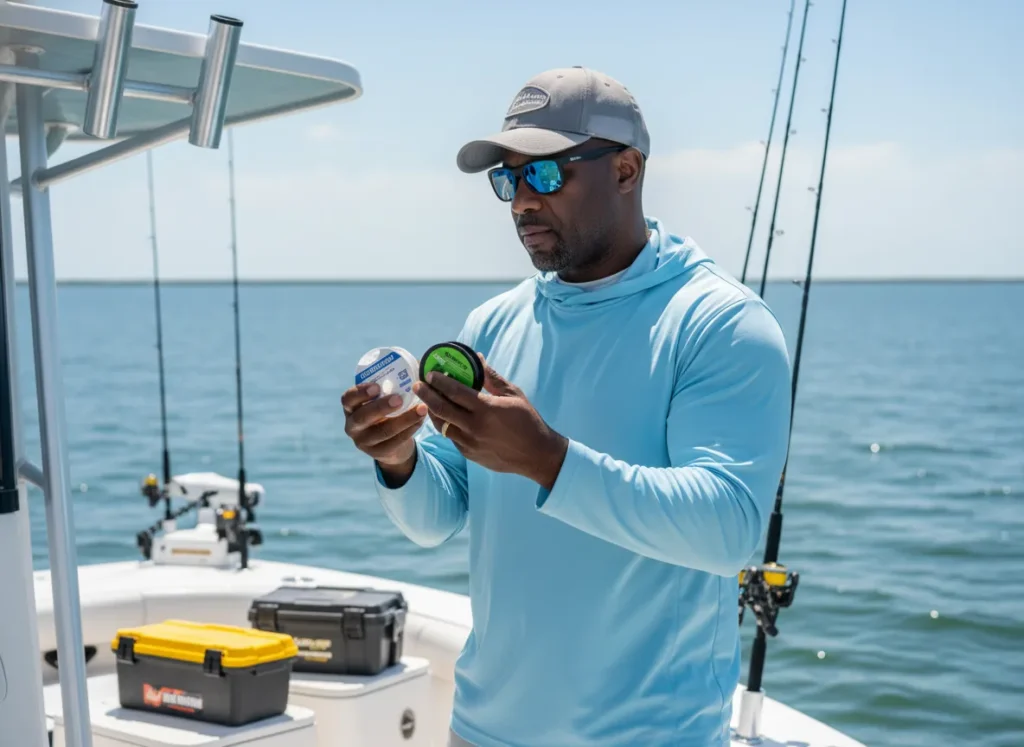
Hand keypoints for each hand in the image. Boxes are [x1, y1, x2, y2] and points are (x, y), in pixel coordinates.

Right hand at [341, 382, 427, 483]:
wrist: (392, 444)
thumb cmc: (388, 412)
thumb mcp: (384, 399)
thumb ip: (393, 383)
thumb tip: (419, 363)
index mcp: (351, 408)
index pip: (347, 399)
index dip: (360, 392)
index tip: (377, 386)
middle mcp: (352, 425)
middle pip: (362, 417)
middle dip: (381, 407)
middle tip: (400, 398)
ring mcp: (363, 442)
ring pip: (383, 431)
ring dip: (404, 419)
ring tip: (422, 409)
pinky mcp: (378, 454)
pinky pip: (394, 442)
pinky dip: (410, 430)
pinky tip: (421, 420)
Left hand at [413, 356, 568, 489]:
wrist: (537, 455)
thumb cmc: (528, 420)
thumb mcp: (513, 394)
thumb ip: (492, 378)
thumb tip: (477, 359)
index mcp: (486, 409)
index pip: (455, 392)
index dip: (439, 381)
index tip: (430, 373)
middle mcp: (474, 426)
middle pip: (441, 408)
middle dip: (426, 395)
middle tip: (417, 385)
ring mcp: (470, 442)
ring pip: (442, 425)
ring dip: (432, 411)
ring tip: (427, 401)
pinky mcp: (469, 454)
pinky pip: (451, 437)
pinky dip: (445, 425)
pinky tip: (444, 417)